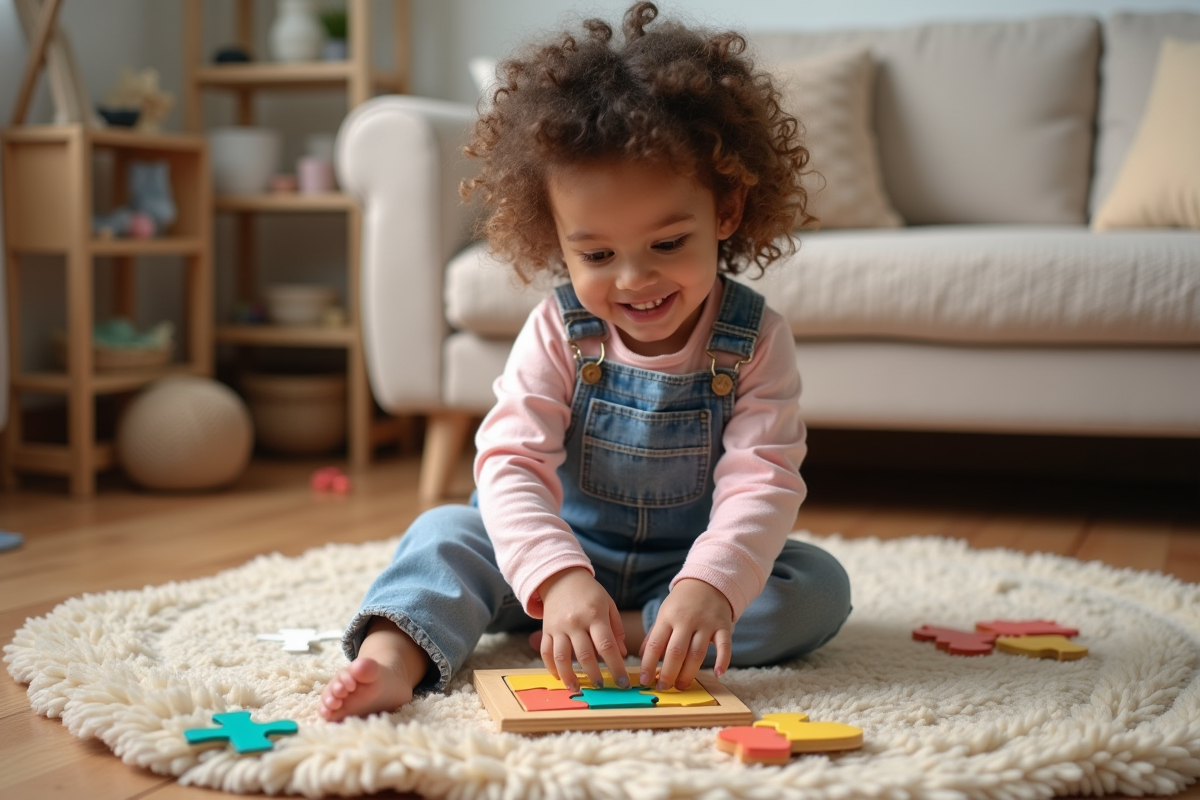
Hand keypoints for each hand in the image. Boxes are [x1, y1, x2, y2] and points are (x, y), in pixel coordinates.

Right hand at [537, 567, 629, 690]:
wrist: (561, 578)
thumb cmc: (590, 593)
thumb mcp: (608, 605)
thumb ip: (616, 629)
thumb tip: (621, 654)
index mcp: (595, 615)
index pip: (607, 645)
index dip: (616, 666)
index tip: (622, 682)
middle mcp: (575, 622)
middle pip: (585, 655)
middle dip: (594, 675)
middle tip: (602, 687)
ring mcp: (558, 627)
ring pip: (562, 657)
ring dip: (569, 676)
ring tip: (577, 689)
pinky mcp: (546, 629)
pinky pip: (546, 651)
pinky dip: (551, 667)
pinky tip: (559, 677)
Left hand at [639, 578, 732, 689]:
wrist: (708, 582)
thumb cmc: (682, 603)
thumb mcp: (664, 613)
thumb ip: (654, 635)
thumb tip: (641, 656)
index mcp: (668, 617)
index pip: (655, 644)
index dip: (648, 664)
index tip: (643, 681)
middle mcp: (686, 620)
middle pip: (676, 652)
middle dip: (668, 673)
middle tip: (663, 688)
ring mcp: (706, 623)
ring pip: (697, 653)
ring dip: (688, 673)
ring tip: (681, 686)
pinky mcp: (723, 626)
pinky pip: (725, 646)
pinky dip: (723, 660)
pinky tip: (718, 674)